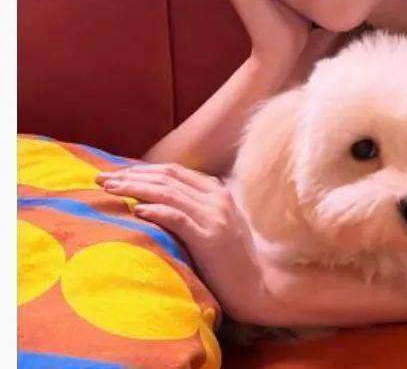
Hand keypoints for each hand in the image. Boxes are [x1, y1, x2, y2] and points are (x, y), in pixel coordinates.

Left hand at [95, 162, 271, 324]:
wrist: (257, 285)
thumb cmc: (234, 259)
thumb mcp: (220, 224)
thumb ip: (201, 206)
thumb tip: (170, 198)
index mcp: (217, 191)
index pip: (175, 171)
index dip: (143, 169)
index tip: (116, 173)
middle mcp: (216, 198)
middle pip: (168, 178)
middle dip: (132, 175)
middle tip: (101, 179)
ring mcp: (214, 216)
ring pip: (169, 193)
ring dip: (136, 189)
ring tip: (110, 190)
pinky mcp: (210, 237)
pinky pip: (178, 218)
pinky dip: (157, 211)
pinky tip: (138, 210)